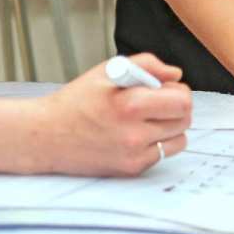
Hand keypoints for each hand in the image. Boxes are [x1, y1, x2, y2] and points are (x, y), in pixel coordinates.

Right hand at [39, 53, 191, 176]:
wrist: (49, 135)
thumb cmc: (76, 100)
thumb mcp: (108, 70)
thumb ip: (146, 65)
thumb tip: (175, 74)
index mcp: (130, 104)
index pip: (181, 101)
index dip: (178, 90)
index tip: (167, 86)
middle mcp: (135, 134)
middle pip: (184, 120)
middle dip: (177, 106)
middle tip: (159, 99)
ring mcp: (134, 155)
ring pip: (178, 139)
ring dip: (170, 125)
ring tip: (149, 116)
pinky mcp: (132, 169)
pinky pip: (161, 154)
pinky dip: (156, 141)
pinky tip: (137, 131)